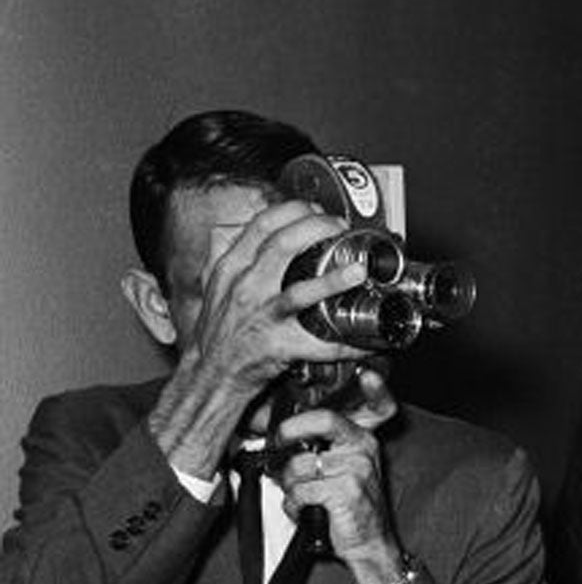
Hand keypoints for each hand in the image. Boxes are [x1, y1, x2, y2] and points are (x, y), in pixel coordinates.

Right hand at [187, 199, 368, 393]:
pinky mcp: (278, 348)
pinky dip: (346, 344)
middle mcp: (246, 288)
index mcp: (232, 269)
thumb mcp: (213, 286)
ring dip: (331, 281)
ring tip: (358, 271)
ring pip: (298, 293)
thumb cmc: (216, 332)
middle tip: (342, 228)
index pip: (261, 225)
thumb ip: (221, 256)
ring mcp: (262, 318)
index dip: (293, 211)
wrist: (210, 375)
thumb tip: (226, 231)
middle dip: (316, 229)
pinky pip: (318, 345)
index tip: (316, 208)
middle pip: (282, 246)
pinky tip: (369, 340)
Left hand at [271, 398, 399, 581]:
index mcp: (365, 439)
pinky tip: (308, 510)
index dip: (375, 388)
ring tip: (303, 496)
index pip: (379, 407)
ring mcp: (357, 470)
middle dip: (289, 432)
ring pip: (299, 465)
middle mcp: (365, 449)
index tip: (368, 373)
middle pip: (320, 421)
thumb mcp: (342, 469)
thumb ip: (321, 447)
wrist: (369, 543)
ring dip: (290, 485)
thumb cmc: (349, 506)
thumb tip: (280, 433)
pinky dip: (295, 506)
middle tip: (279, 444)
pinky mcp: (345, 492)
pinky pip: (300, 490)